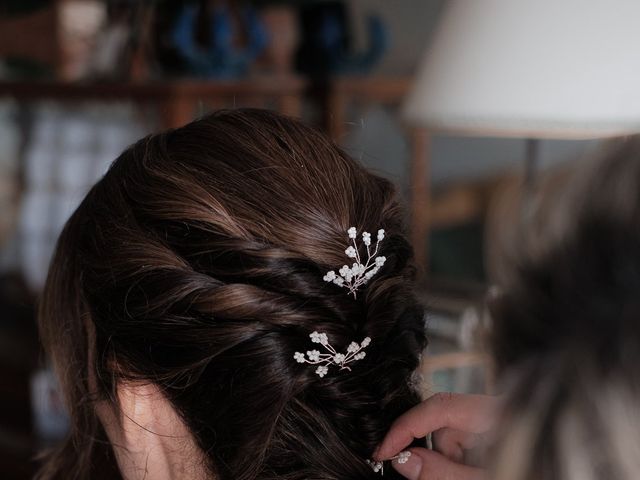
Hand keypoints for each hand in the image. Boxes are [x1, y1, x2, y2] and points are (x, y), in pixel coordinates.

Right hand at [375, 393, 497, 479]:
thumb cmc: (520, 473)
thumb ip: (443, 473)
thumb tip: (404, 461)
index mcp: (496, 413)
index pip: (440, 406)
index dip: (407, 426)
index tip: (386, 449)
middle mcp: (495, 411)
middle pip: (444, 422)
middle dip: (436, 452)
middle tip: (440, 475)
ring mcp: (496, 423)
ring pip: (451, 435)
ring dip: (449, 460)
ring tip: (468, 475)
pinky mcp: (496, 435)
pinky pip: (463, 442)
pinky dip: (457, 460)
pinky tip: (471, 471)